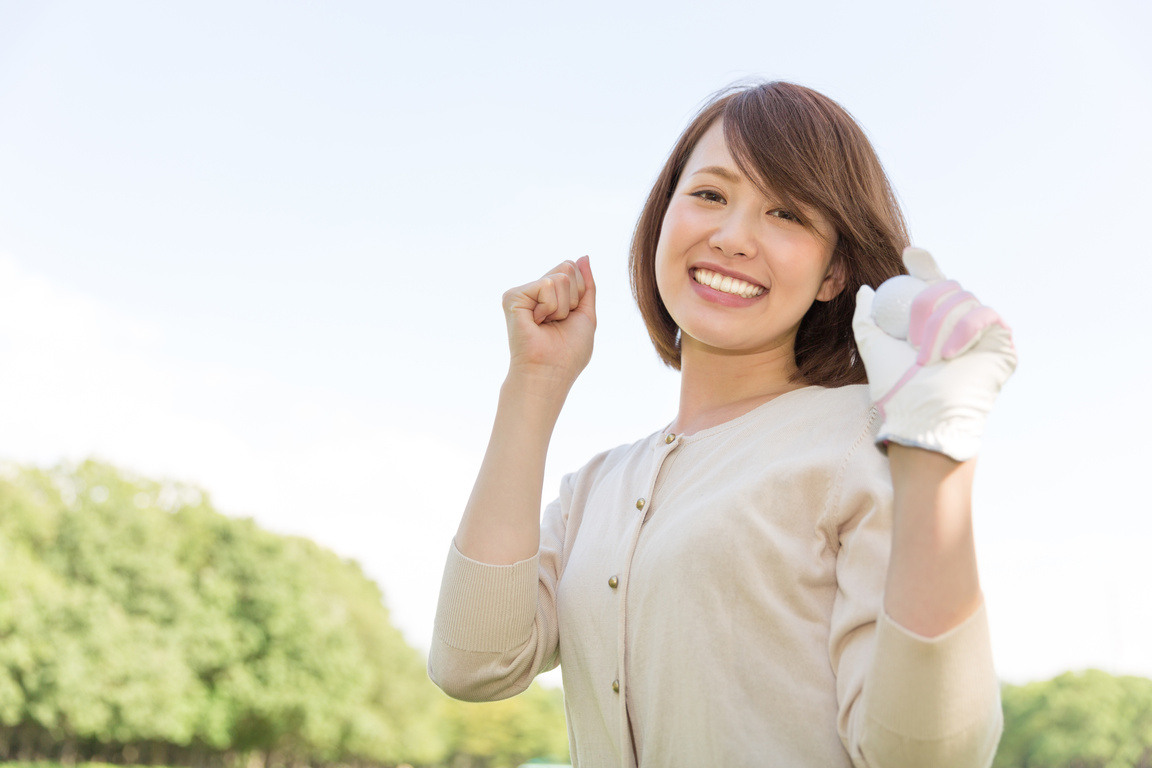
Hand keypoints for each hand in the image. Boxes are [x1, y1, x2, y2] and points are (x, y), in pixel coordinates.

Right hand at [502, 256, 595, 389]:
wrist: (549, 373)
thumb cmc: (567, 352)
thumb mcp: (586, 314)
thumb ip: (587, 285)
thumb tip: (584, 257)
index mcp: (550, 295)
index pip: (572, 270)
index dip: (579, 294)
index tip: (567, 319)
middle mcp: (533, 291)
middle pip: (567, 268)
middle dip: (572, 298)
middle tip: (556, 322)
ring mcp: (522, 293)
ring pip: (560, 277)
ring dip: (562, 307)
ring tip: (546, 325)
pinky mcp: (513, 296)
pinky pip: (546, 285)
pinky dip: (550, 308)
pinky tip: (537, 323)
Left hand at [852, 248, 1015, 460]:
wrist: (922, 415)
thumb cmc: (895, 388)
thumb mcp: (873, 346)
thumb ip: (866, 318)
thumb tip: (865, 291)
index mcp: (932, 321)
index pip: (933, 284)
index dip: (925, 265)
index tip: (909, 254)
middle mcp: (958, 323)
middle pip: (946, 287)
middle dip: (925, 307)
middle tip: (912, 339)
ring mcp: (982, 332)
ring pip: (963, 299)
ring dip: (939, 327)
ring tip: (927, 357)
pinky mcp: (1003, 343)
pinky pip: (985, 315)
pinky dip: (963, 330)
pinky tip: (949, 354)